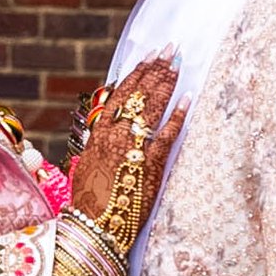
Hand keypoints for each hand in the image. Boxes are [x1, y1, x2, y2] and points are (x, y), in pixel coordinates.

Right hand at [65, 54, 183, 244]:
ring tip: (178, 64)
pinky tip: (188, 98)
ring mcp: (133, 147)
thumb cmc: (89, 201)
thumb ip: (98, 144)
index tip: (148, 56)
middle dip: (156, 68)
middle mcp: (115, 135)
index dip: (137, 73)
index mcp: (99, 134)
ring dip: (166, 82)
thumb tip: (103, 131)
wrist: (94, 227)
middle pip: (138, 93)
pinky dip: (178, 115)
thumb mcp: (87, 165)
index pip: (120, 94)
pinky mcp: (151, 164)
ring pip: (151, 107)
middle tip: (170, 49)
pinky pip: (167, 135)